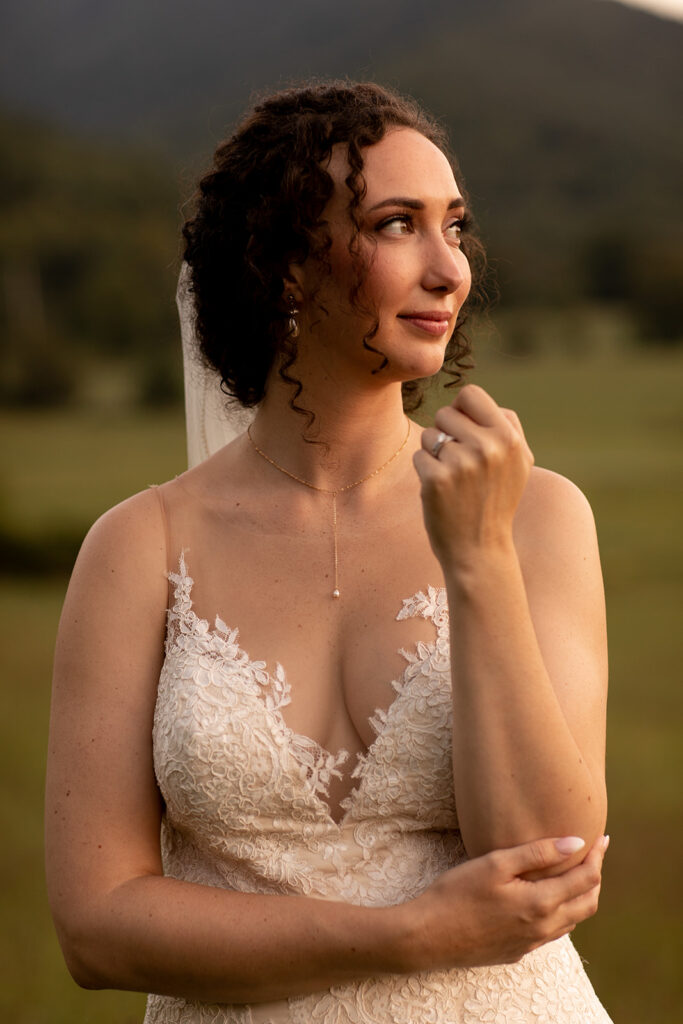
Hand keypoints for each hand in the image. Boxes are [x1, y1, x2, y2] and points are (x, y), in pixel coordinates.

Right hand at [405, 834, 607, 970]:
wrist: (428, 936)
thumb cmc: (457, 893)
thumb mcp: (495, 864)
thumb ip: (538, 853)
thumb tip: (577, 843)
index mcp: (541, 903)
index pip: (586, 879)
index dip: (597, 856)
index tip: (601, 837)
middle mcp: (543, 928)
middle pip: (587, 903)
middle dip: (595, 877)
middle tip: (594, 854)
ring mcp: (531, 944)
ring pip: (572, 921)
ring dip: (580, 896)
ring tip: (575, 873)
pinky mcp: (517, 952)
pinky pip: (552, 933)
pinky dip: (562, 912)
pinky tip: (546, 899)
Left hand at [413, 384, 533, 571]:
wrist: (480, 549)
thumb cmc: (496, 501)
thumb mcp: (519, 463)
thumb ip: (507, 426)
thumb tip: (477, 399)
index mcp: (509, 438)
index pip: (470, 394)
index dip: (462, 409)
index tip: (464, 430)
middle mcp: (487, 447)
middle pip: (445, 413)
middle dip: (446, 433)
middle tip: (459, 462)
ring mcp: (461, 463)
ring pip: (429, 435)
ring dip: (434, 453)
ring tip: (453, 478)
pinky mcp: (436, 480)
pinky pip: (419, 456)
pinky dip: (425, 471)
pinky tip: (441, 491)